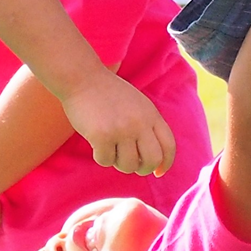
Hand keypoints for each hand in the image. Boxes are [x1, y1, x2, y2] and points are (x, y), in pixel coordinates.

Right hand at [60, 71, 175, 176]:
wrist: (82, 78)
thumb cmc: (107, 93)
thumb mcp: (137, 104)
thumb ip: (147, 126)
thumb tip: (153, 161)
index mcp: (151, 115)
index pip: (168, 146)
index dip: (165, 163)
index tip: (157, 172)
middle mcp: (140, 123)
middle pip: (152, 160)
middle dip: (143, 169)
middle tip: (131, 165)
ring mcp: (121, 130)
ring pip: (128, 165)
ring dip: (118, 162)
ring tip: (110, 149)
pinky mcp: (102, 136)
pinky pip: (106, 161)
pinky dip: (101, 157)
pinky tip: (96, 144)